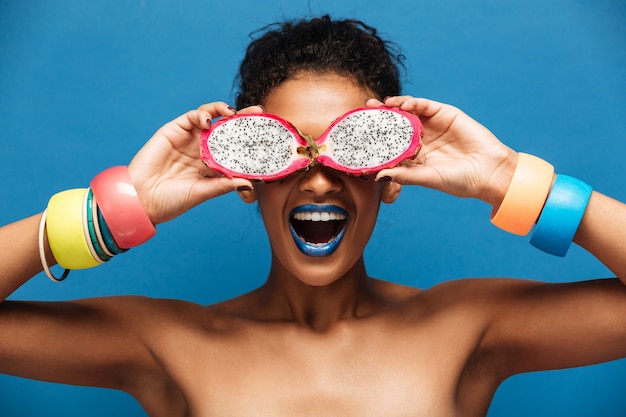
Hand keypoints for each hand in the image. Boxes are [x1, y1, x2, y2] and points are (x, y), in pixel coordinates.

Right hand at [128, 102, 261, 223]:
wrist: (141, 199)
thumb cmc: (171, 201)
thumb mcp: (202, 193)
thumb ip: (223, 185)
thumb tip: (248, 182)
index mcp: (213, 165)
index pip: (236, 149)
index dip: (250, 142)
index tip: (266, 137)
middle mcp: (204, 149)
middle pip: (228, 130)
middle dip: (244, 120)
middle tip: (259, 112)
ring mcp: (190, 139)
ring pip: (213, 118)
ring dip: (225, 112)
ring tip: (234, 113)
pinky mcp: (175, 130)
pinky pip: (193, 116)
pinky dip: (203, 113)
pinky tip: (209, 120)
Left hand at [367, 97, 517, 206]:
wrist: (489, 171)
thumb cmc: (459, 181)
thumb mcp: (427, 178)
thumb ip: (404, 176)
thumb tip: (378, 175)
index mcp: (415, 157)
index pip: (390, 145)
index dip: (375, 140)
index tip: (358, 136)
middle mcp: (422, 140)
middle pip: (395, 126)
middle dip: (379, 119)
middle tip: (362, 112)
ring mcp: (433, 126)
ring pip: (408, 113)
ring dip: (392, 107)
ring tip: (378, 106)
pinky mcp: (445, 114)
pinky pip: (424, 105)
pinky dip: (411, 102)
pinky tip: (399, 103)